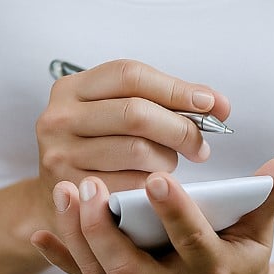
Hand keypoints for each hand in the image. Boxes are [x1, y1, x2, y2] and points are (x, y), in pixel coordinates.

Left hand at [30, 153, 273, 273]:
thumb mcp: (262, 227)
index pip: (192, 240)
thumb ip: (271, 192)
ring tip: (64, 191)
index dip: (175, 212)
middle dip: (106, 228)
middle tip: (90, 185)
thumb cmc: (245, 256)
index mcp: (214, 268)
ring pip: (103, 273)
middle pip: (132, 265)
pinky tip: (39, 232)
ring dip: (78, 236)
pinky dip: (61, 258)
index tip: (156, 176)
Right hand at [35, 59, 231, 194]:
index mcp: (72, 88)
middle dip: (180, 128)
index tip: (210, 104)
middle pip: (136, 113)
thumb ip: (162, 101)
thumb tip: (217, 104)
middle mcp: (59, 118)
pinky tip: (153, 186)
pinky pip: (131, 186)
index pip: (131, 75)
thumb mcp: (114, 113)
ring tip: (168, 164)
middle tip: (200, 145)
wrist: (56, 198)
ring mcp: (60, 156)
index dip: (176, 88)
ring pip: (138, 151)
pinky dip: (153, 186)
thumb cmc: (97, 148)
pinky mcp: (72, 192)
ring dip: (167, 160)